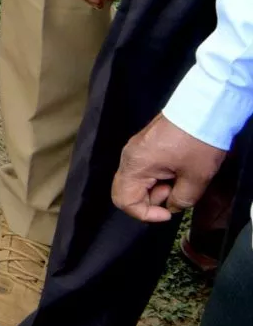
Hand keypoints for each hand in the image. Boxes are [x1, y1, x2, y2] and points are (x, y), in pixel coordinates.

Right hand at [111, 113, 227, 221]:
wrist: (201, 110)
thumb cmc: (196, 144)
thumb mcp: (196, 178)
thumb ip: (181, 200)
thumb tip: (172, 206)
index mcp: (135, 166)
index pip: (124, 200)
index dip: (145, 214)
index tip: (168, 213)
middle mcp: (128, 157)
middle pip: (126, 191)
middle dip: (150, 200)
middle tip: (175, 192)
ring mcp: (134, 149)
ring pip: (135, 181)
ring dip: (156, 188)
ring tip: (178, 179)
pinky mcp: (143, 145)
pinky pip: (142, 169)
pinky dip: (156, 177)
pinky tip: (175, 170)